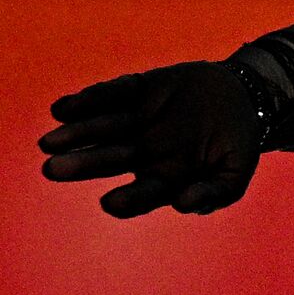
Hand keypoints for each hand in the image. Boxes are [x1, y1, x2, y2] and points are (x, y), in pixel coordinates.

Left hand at [39, 61, 260, 217]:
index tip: (110, 204)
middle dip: (82, 165)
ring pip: (101, 128)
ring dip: (74, 135)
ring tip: (50, 143)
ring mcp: (138, 120)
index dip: (128, 199)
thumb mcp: (236, 172)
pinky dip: (86, 100)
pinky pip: (109, 94)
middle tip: (53, 170)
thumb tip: (182, 205)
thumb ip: (214, 193)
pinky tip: (62, 110)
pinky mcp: (136, 90)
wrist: (243, 95)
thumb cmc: (238, 141)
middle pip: (110, 159)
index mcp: (167, 176)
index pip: (143, 191)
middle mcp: (145, 151)